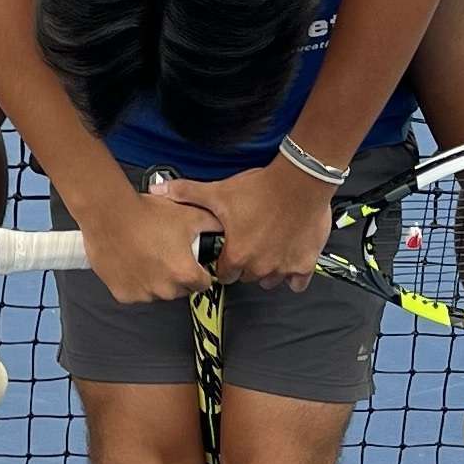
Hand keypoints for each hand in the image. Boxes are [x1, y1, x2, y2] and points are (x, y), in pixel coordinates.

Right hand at [80, 183, 222, 306]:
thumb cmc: (143, 214)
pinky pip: (136, 292)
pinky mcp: (124, 294)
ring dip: (156, 279)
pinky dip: (136, 281)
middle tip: (166, 253)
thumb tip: (223, 229)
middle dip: (176, 274)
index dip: (199, 271)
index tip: (192, 263)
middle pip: (180, 289)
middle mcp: (165, 289)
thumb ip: (212, 224)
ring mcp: (143, 294)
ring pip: (157, 292)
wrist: (109, 214)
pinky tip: (134, 261)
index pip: (203, 283)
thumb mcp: (188, 214)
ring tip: (148, 254)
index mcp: (184, 273)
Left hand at [164, 158, 334, 290]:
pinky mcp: (304, 263)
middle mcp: (260, 266)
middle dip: (245, 265)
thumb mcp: (218, 191)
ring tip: (267, 250)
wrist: (299, 181)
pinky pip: (298, 282)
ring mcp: (284, 267)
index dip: (224, 263)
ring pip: (271, 280)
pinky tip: (288, 262)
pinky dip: (294, 275)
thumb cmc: (261, 189)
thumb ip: (186, 193)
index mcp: (237, 254)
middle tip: (248, 246)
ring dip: (267, 270)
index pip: (224, 274)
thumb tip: (158, 189)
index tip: (228, 253)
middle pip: (247, 276)